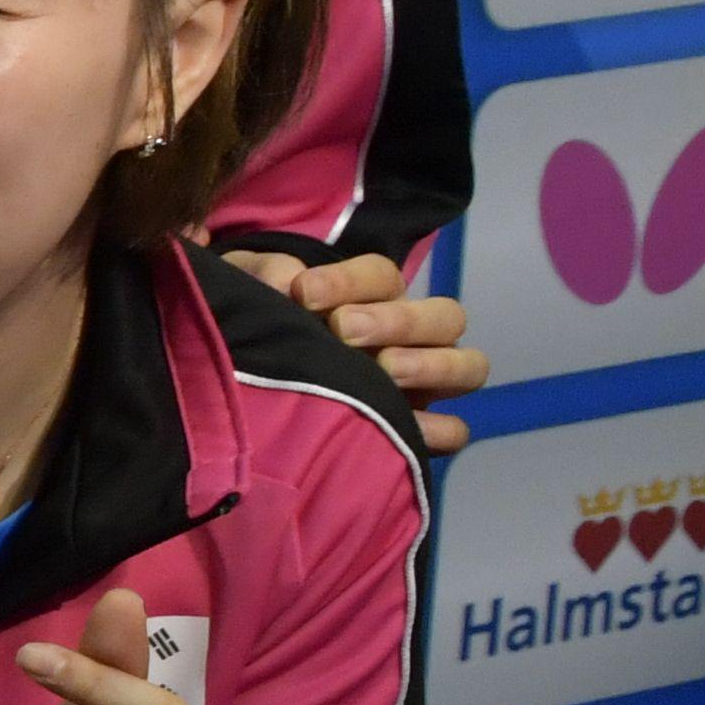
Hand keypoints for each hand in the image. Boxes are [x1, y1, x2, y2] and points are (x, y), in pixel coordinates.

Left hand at [216, 248, 481, 455]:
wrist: (237, 398)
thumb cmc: (256, 330)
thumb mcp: (247, 293)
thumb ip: (264, 275)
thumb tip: (286, 280)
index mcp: (371, 297)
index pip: (383, 275)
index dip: (350, 280)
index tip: (303, 293)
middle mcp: (409, 335)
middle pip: (444, 315)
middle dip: (397, 319)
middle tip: (345, 329)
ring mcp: (423, 382)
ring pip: (467, 365)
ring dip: (432, 364)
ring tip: (384, 370)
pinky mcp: (419, 429)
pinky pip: (455, 429)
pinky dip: (439, 429)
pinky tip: (407, 430)